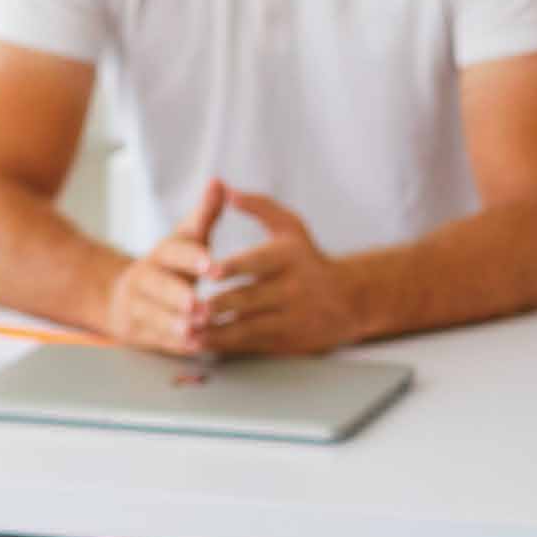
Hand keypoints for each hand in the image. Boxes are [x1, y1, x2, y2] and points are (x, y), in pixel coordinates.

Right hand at [103, 177, 224, 355]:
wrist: (124, 293)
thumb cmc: (171, 264)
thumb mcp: (186, 237)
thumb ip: (205, 214)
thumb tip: (219, 181)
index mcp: (162, 252)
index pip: (174, 252)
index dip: (192, 258)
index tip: (212, 265)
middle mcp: (146, 277)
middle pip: (159, 286)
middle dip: (179, 296)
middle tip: (200, 306)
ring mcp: (138, 305)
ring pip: (154, 314)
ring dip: (175, 324)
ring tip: (196, 331)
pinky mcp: (137, 329)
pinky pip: (155, 338)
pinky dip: (174, 344)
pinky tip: (193, 347)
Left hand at [199, 190, 369, 355]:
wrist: (347, 300)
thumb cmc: (307, 258)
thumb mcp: (291, 227)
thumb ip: (260, 207)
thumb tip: (227, 191)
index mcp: (289, 257)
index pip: (259, 262)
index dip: (235, 267)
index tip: (210, 272)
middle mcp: (292, 288)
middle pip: (251, 298)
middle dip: (220, 305)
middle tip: (191, 308)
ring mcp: (290, 318)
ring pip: (249, 327)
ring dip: (217, 331)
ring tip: (190, 331)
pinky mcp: (286, 341)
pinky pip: (251, 344)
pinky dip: (225, 345)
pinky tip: (202, 343)